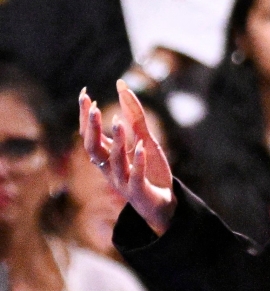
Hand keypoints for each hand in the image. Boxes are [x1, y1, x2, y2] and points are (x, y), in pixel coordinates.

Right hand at [79, 80, 176, 235]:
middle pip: (93, 148)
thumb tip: (123, 88)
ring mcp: (123, 181)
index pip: (90, 135)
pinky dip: (137, 161)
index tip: (85, 94)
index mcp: (108, 157)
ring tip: (118, 122)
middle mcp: (109, 169)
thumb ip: (134, 117)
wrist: (163, 203)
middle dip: (92, 129)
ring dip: (116, 142)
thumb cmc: (149, 170)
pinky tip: (141, 146)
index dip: (85, 117)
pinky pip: (135, 176)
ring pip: (114, 162)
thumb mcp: (143, 139)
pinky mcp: (139, 190)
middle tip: (95, 108)